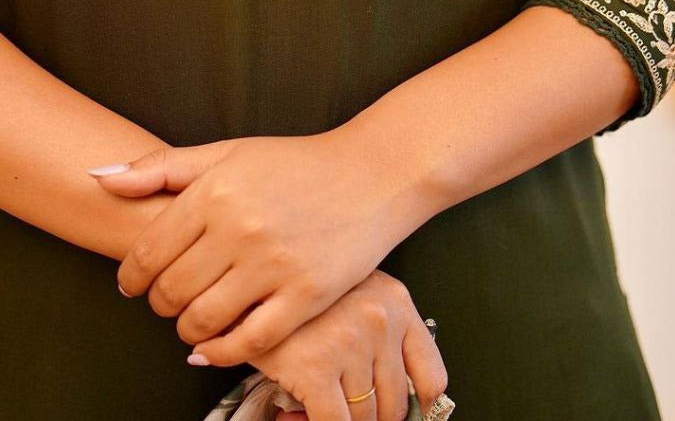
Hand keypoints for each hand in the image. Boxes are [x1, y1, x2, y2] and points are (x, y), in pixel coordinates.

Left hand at [87, 127, 435, 364]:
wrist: (370, 175)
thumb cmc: (292, 163)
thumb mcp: (226, 152)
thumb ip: (160, 167)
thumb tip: (98, 175)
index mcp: (214, 190)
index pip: (147, 251)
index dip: (131, 277)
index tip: (133, 284)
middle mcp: (239, 227)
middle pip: (171, 291)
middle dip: (158, 303)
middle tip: (165, 301)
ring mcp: (273, 265)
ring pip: (202, 320)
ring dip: (185, 329)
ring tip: (190, 318)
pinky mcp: (306, 296)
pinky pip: (248, 341)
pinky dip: (220, 351)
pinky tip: (214, 344)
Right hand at [245, 269, 449, 420]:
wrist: (243, 269)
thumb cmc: (296, 283)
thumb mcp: (351, 293)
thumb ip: (381, 336)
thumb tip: (406, 404)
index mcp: (394, 301)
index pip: (431, 379)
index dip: (416, 408)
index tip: (392, 413)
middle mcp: (379, 319)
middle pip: (394, 405)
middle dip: (367, 417)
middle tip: (339, 407)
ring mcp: (349, 342)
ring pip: (363, 418)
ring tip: (313, 406)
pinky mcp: (316, 366)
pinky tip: (295, 414)